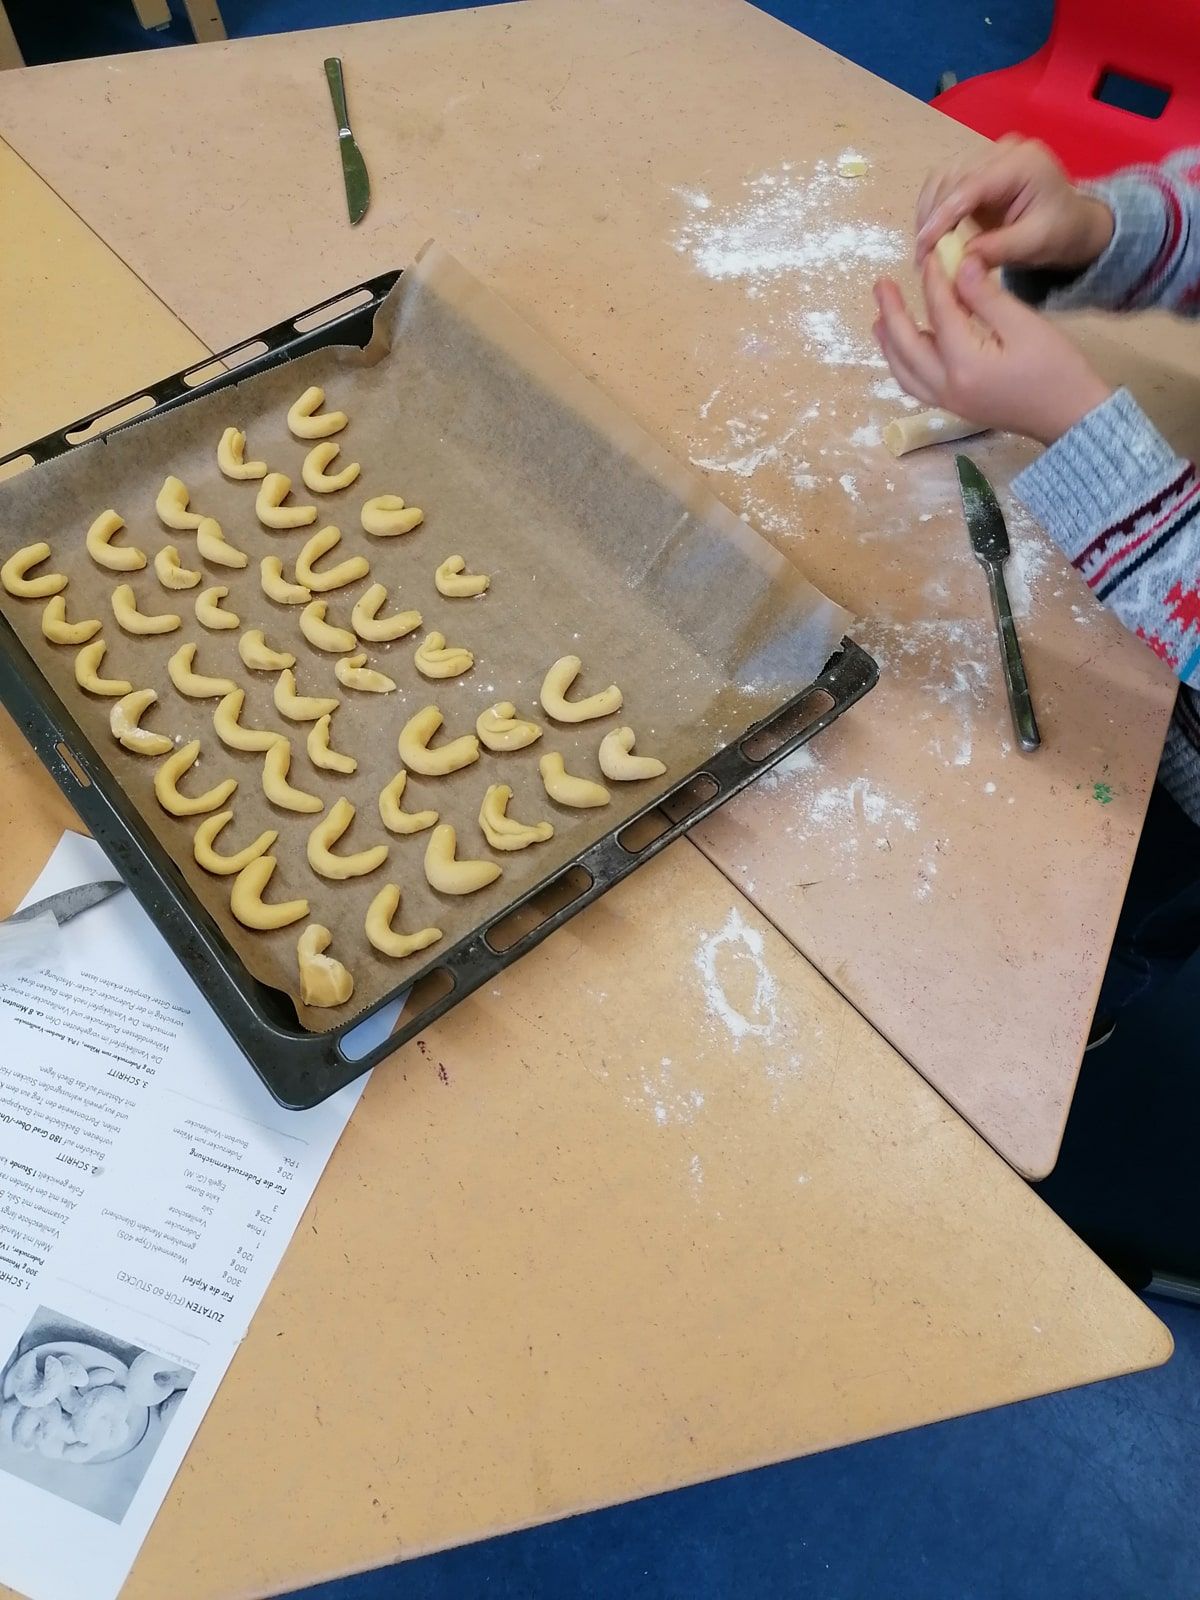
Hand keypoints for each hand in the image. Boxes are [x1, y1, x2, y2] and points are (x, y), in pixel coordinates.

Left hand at [872, 253, 1112, 445]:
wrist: (1070, 417)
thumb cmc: (1056, 369)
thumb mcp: (1025, 325)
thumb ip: (986, 297)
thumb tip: (960, 265)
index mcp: (965, 363)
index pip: (939, 313)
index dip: (932, 282)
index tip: (931, 256)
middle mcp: (947, 386)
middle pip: (906, 346)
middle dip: (891, 313)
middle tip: (880, 285)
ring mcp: (948, 401)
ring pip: (905, 371)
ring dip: (890, 343)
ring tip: (879, 318)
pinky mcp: (954, 408)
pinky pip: (916, 385)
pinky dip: (903, 364)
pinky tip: (902, 350)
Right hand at [914, 136, 1113, 272]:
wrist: (1071, 224)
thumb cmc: (1059, 234)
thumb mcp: (1035, 245)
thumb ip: (998, 249)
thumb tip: (959, 260)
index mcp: (1022, 163)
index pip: (971, 186)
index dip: (942, 217)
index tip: (923, 248)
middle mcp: (1002, 151)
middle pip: (951, 178)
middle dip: (931, 218)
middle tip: (922, 257)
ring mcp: (988, 156)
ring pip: (942, 179)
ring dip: (927, 213)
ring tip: (925, 249)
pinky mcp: (977, 169)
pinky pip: (944, 184)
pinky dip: (932, 210)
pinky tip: (931, 235)